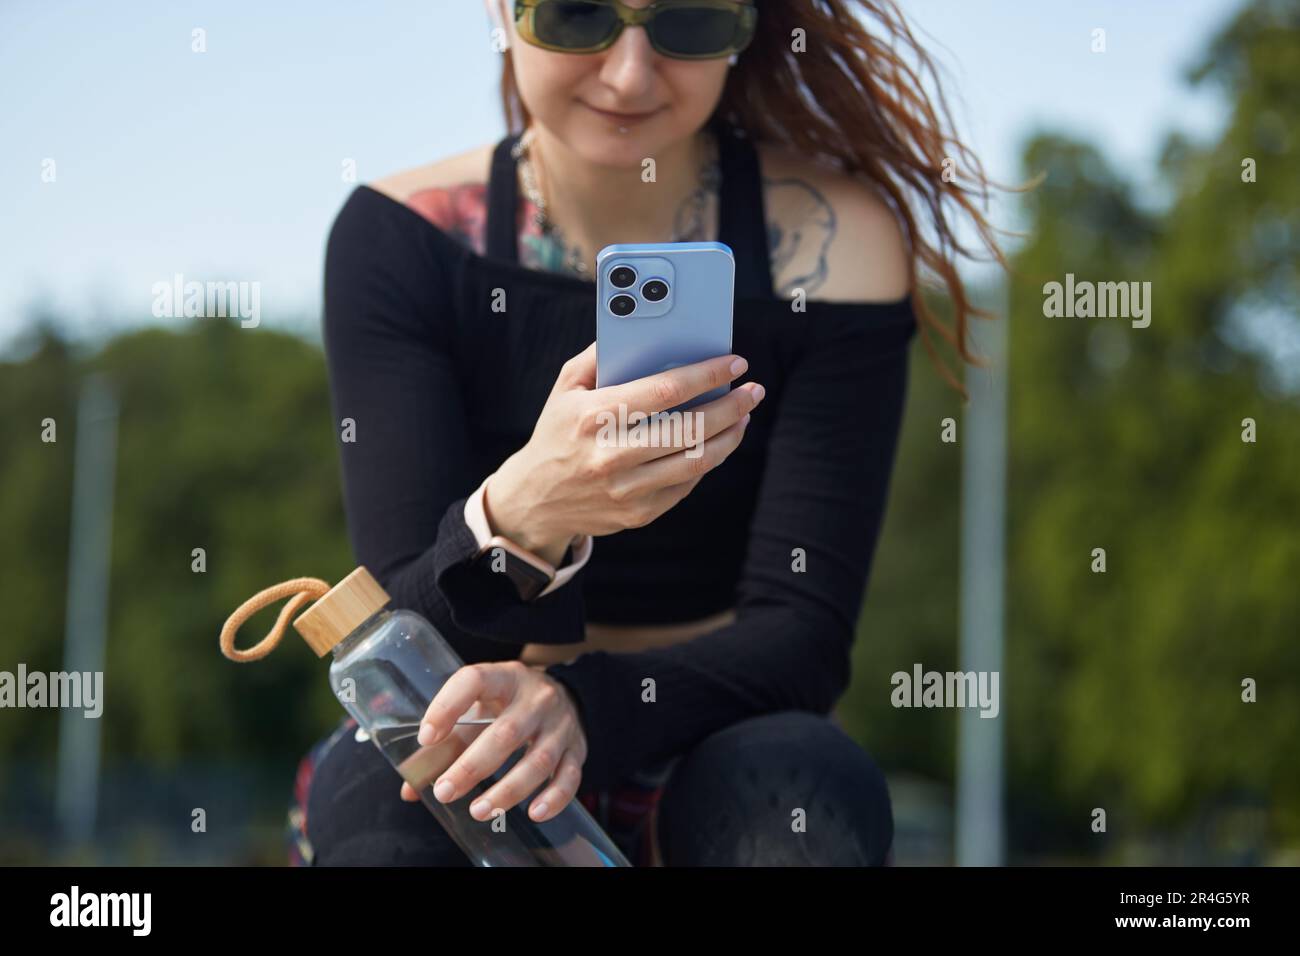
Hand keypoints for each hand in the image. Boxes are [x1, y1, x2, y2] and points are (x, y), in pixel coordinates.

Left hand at [398, 661, 586, 823]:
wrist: (564, 695)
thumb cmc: (509, 705)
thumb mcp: (480, 709)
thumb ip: (447, 744)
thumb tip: (410, 789)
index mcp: (506, 677)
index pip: (475, 680)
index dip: (447, 706)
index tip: (426, 737)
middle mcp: (537, 698)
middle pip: (507, 732)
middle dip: (473, 766)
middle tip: (445, 791)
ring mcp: (561, 724)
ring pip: (539, 759)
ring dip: (508, 790)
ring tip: (479, 811)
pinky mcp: (578, 749)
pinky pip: (570, 776)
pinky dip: (554, 798)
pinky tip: (533, 813)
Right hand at [487, 342, 763, 547]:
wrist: (535, 499)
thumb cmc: (557, 432)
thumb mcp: (566, 387)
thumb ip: (599, 355)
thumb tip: (642, 327)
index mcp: (594, 416)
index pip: (663, 391)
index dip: (706, 374)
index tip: (735, 362)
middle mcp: (610, 455)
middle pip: (689, 428)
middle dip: (730, 406)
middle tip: (753, 392)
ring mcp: (626, 489)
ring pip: (695, 461)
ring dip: (729, 436)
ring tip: (743, 416)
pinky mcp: (638, 513)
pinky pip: (686, 485)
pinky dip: (708, 461)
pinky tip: (718, 443)